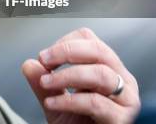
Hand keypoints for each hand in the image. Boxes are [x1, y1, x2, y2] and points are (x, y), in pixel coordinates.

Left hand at [22, 28, 139, 123]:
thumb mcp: (55, 102)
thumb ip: (42, 84)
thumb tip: (29, 64)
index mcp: (108, 70)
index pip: (90, 40)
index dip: (65, 43)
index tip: (44, 57)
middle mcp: (123, 82)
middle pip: (99, 51)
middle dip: (66, 51)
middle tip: (43, 60)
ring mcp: (127, 101)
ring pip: (100, 74)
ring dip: (66, 75)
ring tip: (45, 83)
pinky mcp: (122, 120)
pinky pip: (95, 102)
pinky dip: (69, 100)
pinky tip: (51, 103)